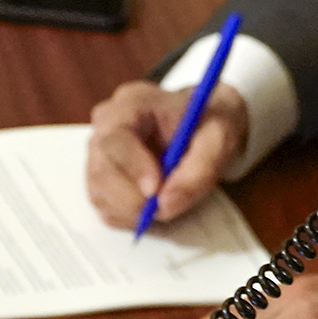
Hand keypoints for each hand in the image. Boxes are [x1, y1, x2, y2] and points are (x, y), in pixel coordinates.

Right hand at [85, 80, 248, 228]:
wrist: (202, 124)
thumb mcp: (218, 140)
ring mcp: (99, 150)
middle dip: (131, 198)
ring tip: (165, 202)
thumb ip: (199, 170)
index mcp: (133, 102)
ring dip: (131, 210)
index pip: (116, 137)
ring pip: (98, 191)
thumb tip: (165, 205)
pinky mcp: (100, 174)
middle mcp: (107, 124)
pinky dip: (127, 216)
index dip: (132, 167)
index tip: (156, 191)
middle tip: (162, 209)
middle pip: (100, 168)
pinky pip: (103, 204)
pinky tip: (152, 205)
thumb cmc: (207, 125)